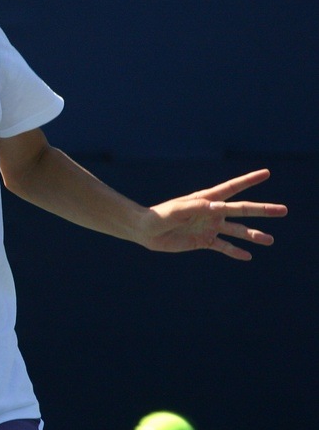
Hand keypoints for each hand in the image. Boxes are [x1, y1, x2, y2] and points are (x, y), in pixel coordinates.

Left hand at [141, 169, 287, 259]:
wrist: (146, 231)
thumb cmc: (160, 216)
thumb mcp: (177, 210)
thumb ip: (196, 207)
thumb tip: (219, 206)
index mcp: (206, 199)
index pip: (232, 188)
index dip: (249, 180)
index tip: (266, 172)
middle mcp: (212, 212)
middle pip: (242, 210)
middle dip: (262, 210)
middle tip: (283, 210)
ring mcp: (209, 227)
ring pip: (237, 230)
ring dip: (253, 235)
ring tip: (269, 240)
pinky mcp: (203, 241)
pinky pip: (223, 247)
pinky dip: (235, 251)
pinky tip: (248, 256)